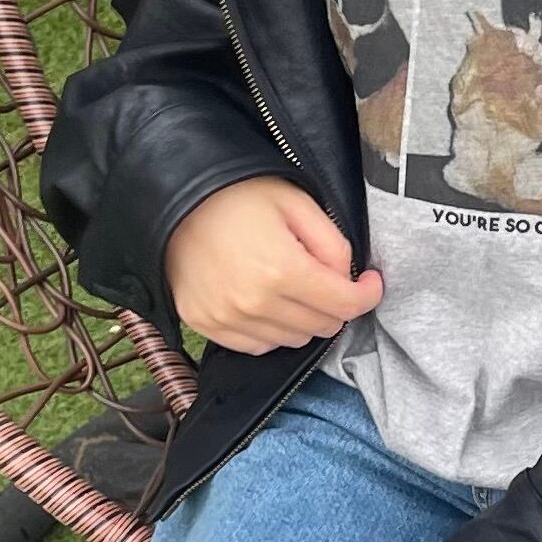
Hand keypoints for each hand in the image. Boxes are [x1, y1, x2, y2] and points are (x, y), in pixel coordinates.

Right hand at [164, 174, 383, 353]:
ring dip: (302, 319)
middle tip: (324, 277)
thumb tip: (347, 279)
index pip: (346, 305)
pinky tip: (264, 300)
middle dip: (334, 304)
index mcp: (283, 270)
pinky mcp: (208, 326)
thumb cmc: (235, 194)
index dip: (368, 295)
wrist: (171, 200)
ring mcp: (229, 320)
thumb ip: (332, 243)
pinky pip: (258, 346)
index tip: (371, 284)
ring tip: (289, 285)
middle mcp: (256, 303)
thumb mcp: (295, 201)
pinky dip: (271, 329)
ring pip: (293, 341)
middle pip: (323, 327)